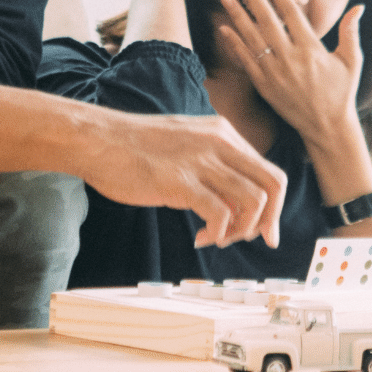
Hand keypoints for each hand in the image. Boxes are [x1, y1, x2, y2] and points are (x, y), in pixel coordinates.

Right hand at [78, 108, 286, 248]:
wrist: (97, 139)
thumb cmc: (135, 147)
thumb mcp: (186, 146)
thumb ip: (214, 168)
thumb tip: (235, 205)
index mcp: (223, 133)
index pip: (270, 172)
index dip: (273, 208)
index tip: (262, 231)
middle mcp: (220, 142)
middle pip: (274, 185)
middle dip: (268, 220)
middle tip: (247, 239)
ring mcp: (201, 160)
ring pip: (253, 201)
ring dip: (241, 230)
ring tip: (216, 237)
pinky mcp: (181, 181)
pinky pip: (221, 214)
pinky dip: (218, 233)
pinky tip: (200, 237)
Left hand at [218, 0, 364, 146]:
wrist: (326, 126)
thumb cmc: (341, 92)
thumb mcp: (352, 61)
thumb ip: (350, 32)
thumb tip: (359, 7)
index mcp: (311, 48)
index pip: (290, 12)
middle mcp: (290, 58)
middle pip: (266, 19)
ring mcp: (274, 72)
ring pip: (251, 38)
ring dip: (237, 16)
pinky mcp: (264, 86)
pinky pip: (245, 61)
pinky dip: (234, 44)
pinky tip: (223, 29)